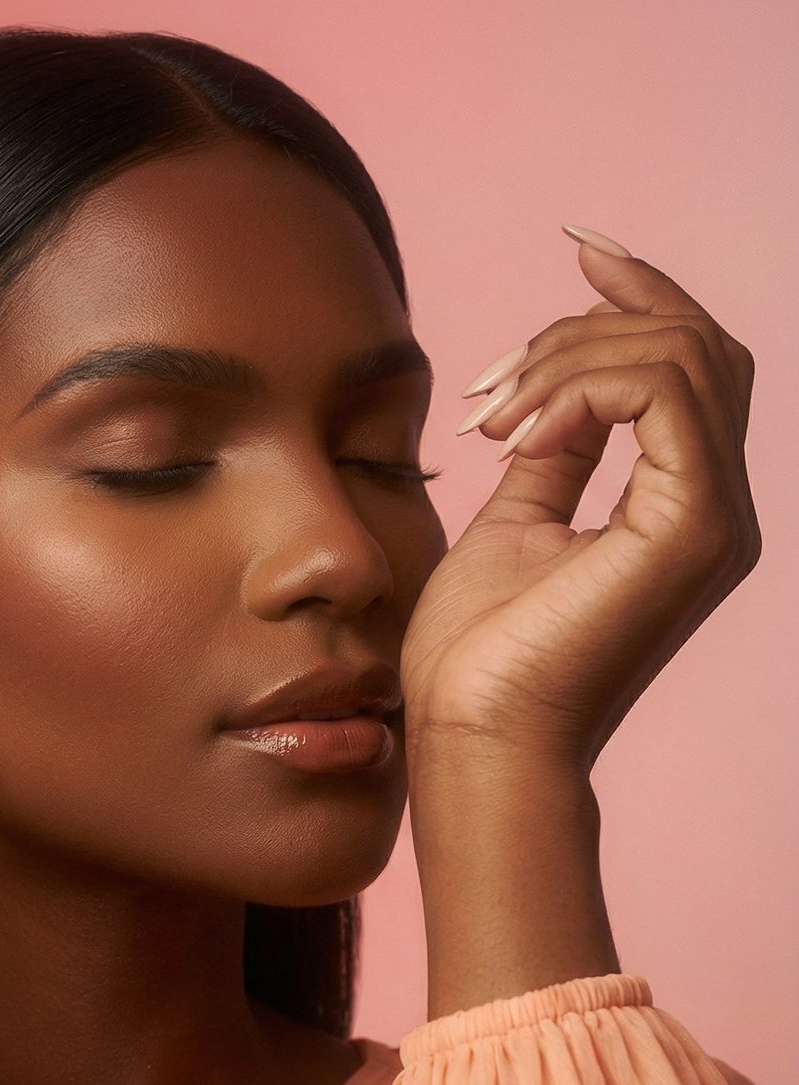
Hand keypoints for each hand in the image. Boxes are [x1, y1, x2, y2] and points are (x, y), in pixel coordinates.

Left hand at [399, 228, 760, 772]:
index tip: (578, 247)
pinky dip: (583, 387)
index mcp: (678, 504)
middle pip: (695, 344)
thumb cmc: (479, 654)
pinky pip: (664, 391)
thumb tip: (555, 391)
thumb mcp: (513, 522)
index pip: (691, 365)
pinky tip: (517, 433)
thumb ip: (553, 453)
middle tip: (491, 381)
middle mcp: (714, 505)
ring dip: (569, 358)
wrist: (472, 734)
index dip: (644, 291)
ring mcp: (713, 517)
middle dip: (588, 325)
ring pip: (682, 354)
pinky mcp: (692, 527)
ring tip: (490, 417)